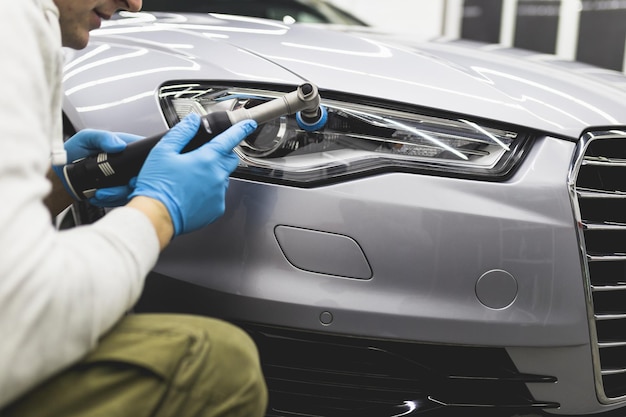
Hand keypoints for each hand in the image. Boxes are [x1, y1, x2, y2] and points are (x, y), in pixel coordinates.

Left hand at [53, 129, 141, 206]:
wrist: (62, 174)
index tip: (135, 173)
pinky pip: (122, 199)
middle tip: (120, 186)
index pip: (146, 154)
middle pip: (142, 176)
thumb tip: (119, 145)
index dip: (147, 164)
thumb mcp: (86, 139)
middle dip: (132, 184)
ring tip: (101, 193)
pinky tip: (98, 196)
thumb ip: (102, 137)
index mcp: (126, 148)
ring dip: (118, 194)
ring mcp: (123, 179)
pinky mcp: (117, 192)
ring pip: (133, 190)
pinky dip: (110, 200)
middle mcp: (127, 164)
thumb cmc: (73, 152)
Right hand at [129, 114, 256, 236]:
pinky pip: (218, 196)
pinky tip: (192, 194)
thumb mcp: (163, 152)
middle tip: (202, 158)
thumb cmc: (157, 186)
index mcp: (207, 159)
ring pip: (223, 179)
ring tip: (190, 180)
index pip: (230, 139)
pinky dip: (209, 193)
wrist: (155, 216)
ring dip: (213, 176)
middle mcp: (217, 177)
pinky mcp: (216, 210)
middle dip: (221, 155)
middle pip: (230, 160)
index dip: (241, 130)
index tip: (248, 125)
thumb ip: (182, 133)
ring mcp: (219, 194)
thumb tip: (193, 121)